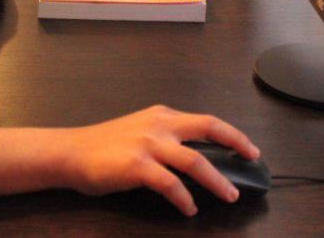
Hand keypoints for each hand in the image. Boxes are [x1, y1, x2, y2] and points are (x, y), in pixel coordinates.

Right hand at [61, 105, 259, 215]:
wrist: (71, 152)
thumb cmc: (104, 146)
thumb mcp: (140, 132)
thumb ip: (166, 138)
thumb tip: (197, 160)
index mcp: (162, 115)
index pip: (205, 121)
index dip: (231, 133)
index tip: (249, 148)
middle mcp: (159, 124)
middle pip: (208, 128)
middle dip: (235, 143)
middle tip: (251, 160)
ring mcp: (148, 144)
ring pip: (194, 161)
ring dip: (216, 180)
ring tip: (229, 195)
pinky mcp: (137, 166)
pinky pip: (170, 184)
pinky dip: (184, 198)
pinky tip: (189, 208)